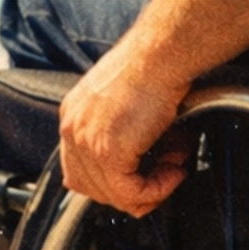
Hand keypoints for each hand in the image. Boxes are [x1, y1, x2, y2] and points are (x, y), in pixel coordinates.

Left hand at [58, 46, 190, 216]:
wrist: (160, 55)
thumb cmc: (151, 67)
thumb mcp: (125, 100)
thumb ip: (122, 130)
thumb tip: (143, 163)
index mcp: (73, 116)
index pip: (79, 170)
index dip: (115, 182)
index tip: (144, 177)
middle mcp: (73, 129)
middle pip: (92, 187)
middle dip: (133, 190)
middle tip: (165, 176)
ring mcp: (87, 142)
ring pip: (114, 194)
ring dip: (151, 188)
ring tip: (175, 167)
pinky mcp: (109, 152)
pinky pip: (131, 193)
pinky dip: (157, 189)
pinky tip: (175, 171)